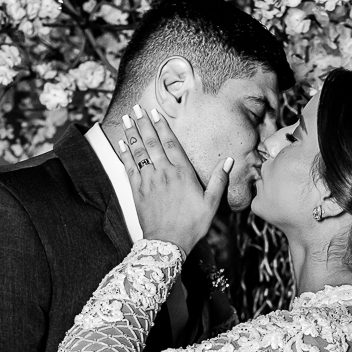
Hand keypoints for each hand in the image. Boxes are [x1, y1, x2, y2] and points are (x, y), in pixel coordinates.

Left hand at [117, 105, 232, 254]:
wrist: (168, 244)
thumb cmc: (192, 225)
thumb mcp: (212, 204)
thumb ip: (219, 180)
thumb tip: (229, 160)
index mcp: (182, 173)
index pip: (171, 143)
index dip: (162, 126)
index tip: (156, 112)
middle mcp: (164, 173)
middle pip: (152, 142)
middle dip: (144, 123)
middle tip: (137, 107)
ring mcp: (148, 181)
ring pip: (138, 151)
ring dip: (132, 133)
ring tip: (127, 118)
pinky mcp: (137, 192)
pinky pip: (129, 167)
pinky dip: (125, 153)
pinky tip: (122, 143)